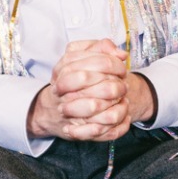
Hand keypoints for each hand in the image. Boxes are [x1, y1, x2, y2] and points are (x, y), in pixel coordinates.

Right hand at [26, 38, 156, 144]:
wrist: (53, 109)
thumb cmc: (71, 79)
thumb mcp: (80, 56)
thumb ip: (100, 48)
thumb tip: (120, 53)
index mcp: (63, 69)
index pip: (94, 63)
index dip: (114, 65)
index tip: (122, 68)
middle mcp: (63, 90)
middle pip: (93, 84)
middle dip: (115, 85)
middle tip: (123, 86)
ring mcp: (68, 111)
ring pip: (95, 107)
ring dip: (116, 104)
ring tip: (124, 101)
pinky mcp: (76, 131)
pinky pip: (98, 130)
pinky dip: (115, 126)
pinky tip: (124, 118)